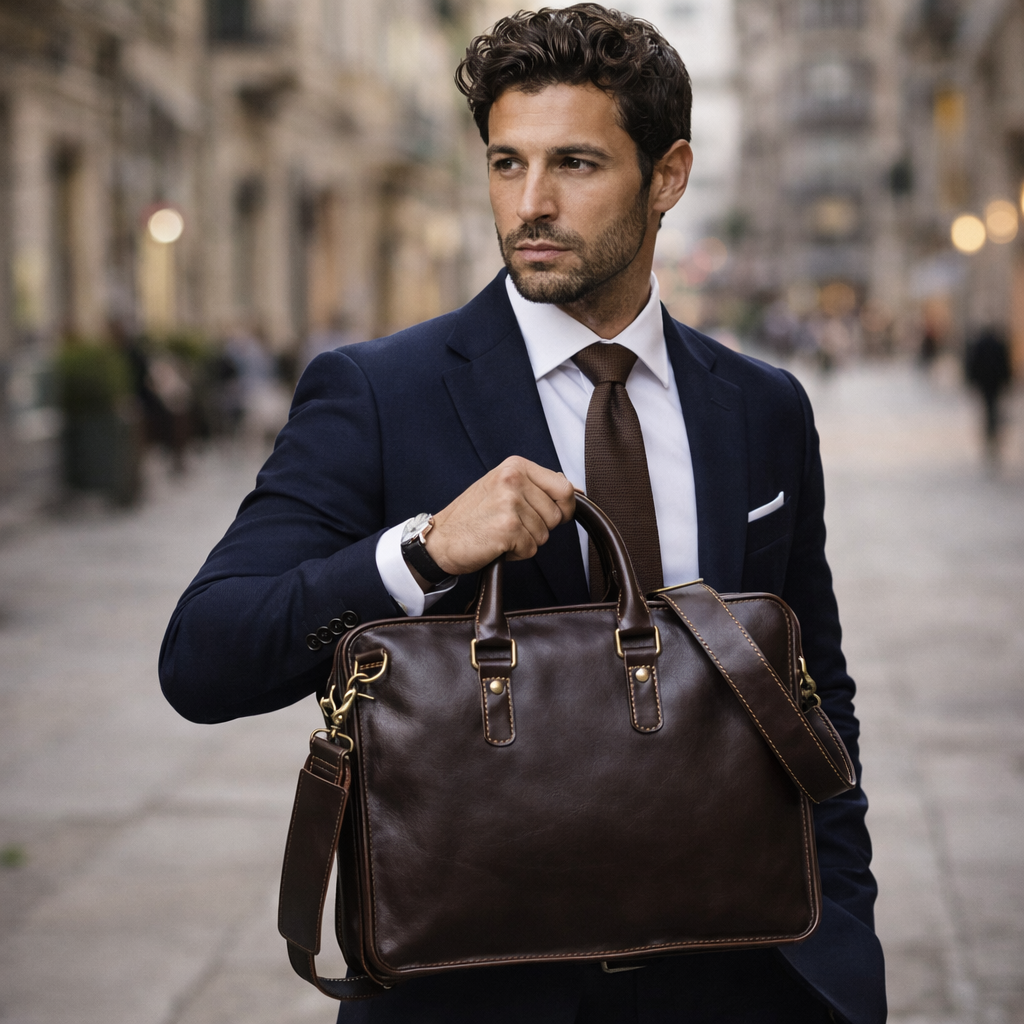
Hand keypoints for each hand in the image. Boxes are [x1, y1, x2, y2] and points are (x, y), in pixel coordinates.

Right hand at [421, 457, 575, 581]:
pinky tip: (496, 544)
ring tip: (501, 533)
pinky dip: (516, 553)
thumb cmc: (473, 516)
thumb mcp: (504, 488)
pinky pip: (531, 549)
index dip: (564, 509)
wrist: (441, 539)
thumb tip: (577, 492)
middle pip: (556, 516)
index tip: (550, 516)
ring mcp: (510, 503)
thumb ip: (537, 487)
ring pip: (544, 535)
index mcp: (515, 466)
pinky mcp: (507, 528)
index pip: (564, 488)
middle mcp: (513, 480)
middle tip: (511, 525)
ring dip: (526, 541)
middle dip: (539, 528)